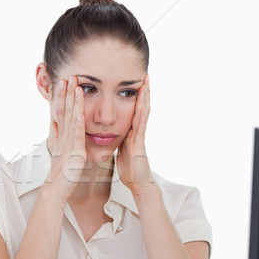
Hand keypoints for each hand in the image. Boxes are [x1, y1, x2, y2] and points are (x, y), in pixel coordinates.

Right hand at [45, 75, 85, 202]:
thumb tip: (54, 125)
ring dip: (73, 103)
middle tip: (68, 77)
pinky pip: (76, 135)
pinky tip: (80, 112)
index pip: (63, 113)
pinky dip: (77, 123)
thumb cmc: (61, 174)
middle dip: (66, 94)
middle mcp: (64, 138)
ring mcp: (68, 144)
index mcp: (63, 137)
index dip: (64, 97)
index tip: (65, 83)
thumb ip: (59, 137)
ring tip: (75, 87)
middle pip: (65, 112)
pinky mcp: (74, 153)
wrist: (55, 190)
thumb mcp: (60, 152)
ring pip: (71, 119)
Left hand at [116, 74, 153, 196]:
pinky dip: (142, 116)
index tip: (134, 81)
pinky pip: (141, 128)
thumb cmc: (129, 169)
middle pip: (140, 107)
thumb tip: (112, 132)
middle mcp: (137, 131)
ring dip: (145, 98)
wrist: (137, 184)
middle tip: (145, 75)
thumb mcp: (121, 149)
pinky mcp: (139, 145)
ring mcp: (140, 137)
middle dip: (143, 91)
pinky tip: (144, 106)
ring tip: (147, 83)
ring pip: (143, 113)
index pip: (133, 109)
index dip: (134, 95)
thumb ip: (120, 139)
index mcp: (131, 131)